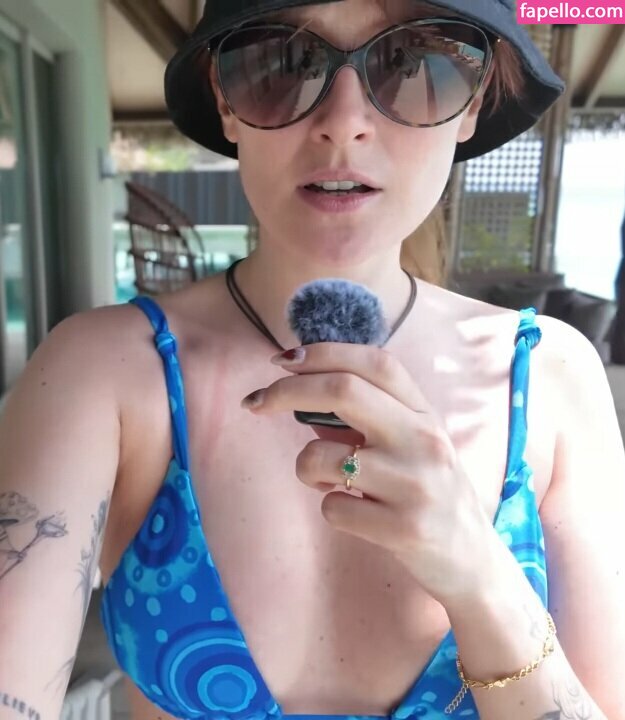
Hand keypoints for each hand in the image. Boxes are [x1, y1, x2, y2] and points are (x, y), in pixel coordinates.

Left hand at [241, 343, 496, 605]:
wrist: (474, 562)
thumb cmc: (431, 493)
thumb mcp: (414, 444)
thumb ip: (371, 415)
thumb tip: (303, 391)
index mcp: (425, 414)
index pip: (375, 363)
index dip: (322, 353)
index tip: (280, 361)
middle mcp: (424, 441)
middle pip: (343, 391)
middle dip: (286, 391)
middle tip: (255, 403)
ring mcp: (414, 485)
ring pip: (321, 457)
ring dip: (306, 469)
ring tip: (330, 483)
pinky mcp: (404, 529)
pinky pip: (332, 508)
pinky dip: (331, 509)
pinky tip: (358, 516)